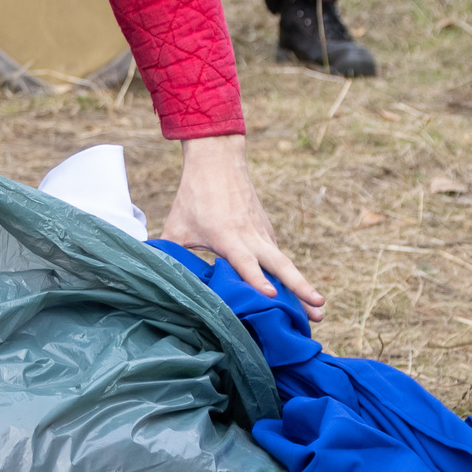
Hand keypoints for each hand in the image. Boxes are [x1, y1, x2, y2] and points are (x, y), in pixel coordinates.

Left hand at [163, 134, 324, 321]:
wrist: (218, 160)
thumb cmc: (194, 194)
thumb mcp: (176, 224)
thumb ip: (167, 252)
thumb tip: (151, 274)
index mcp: (228, 237)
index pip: (245, 262)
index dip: (256, 280)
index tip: (270, 296)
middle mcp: (251, 236)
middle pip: (282, 265)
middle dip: (301, 289)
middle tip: (319, 311)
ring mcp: (263, 232)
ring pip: (285, 263)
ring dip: (302, 286)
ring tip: (319, 310)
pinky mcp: (266, 230)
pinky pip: (278, 256)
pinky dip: (289, 276)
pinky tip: (299, 295)